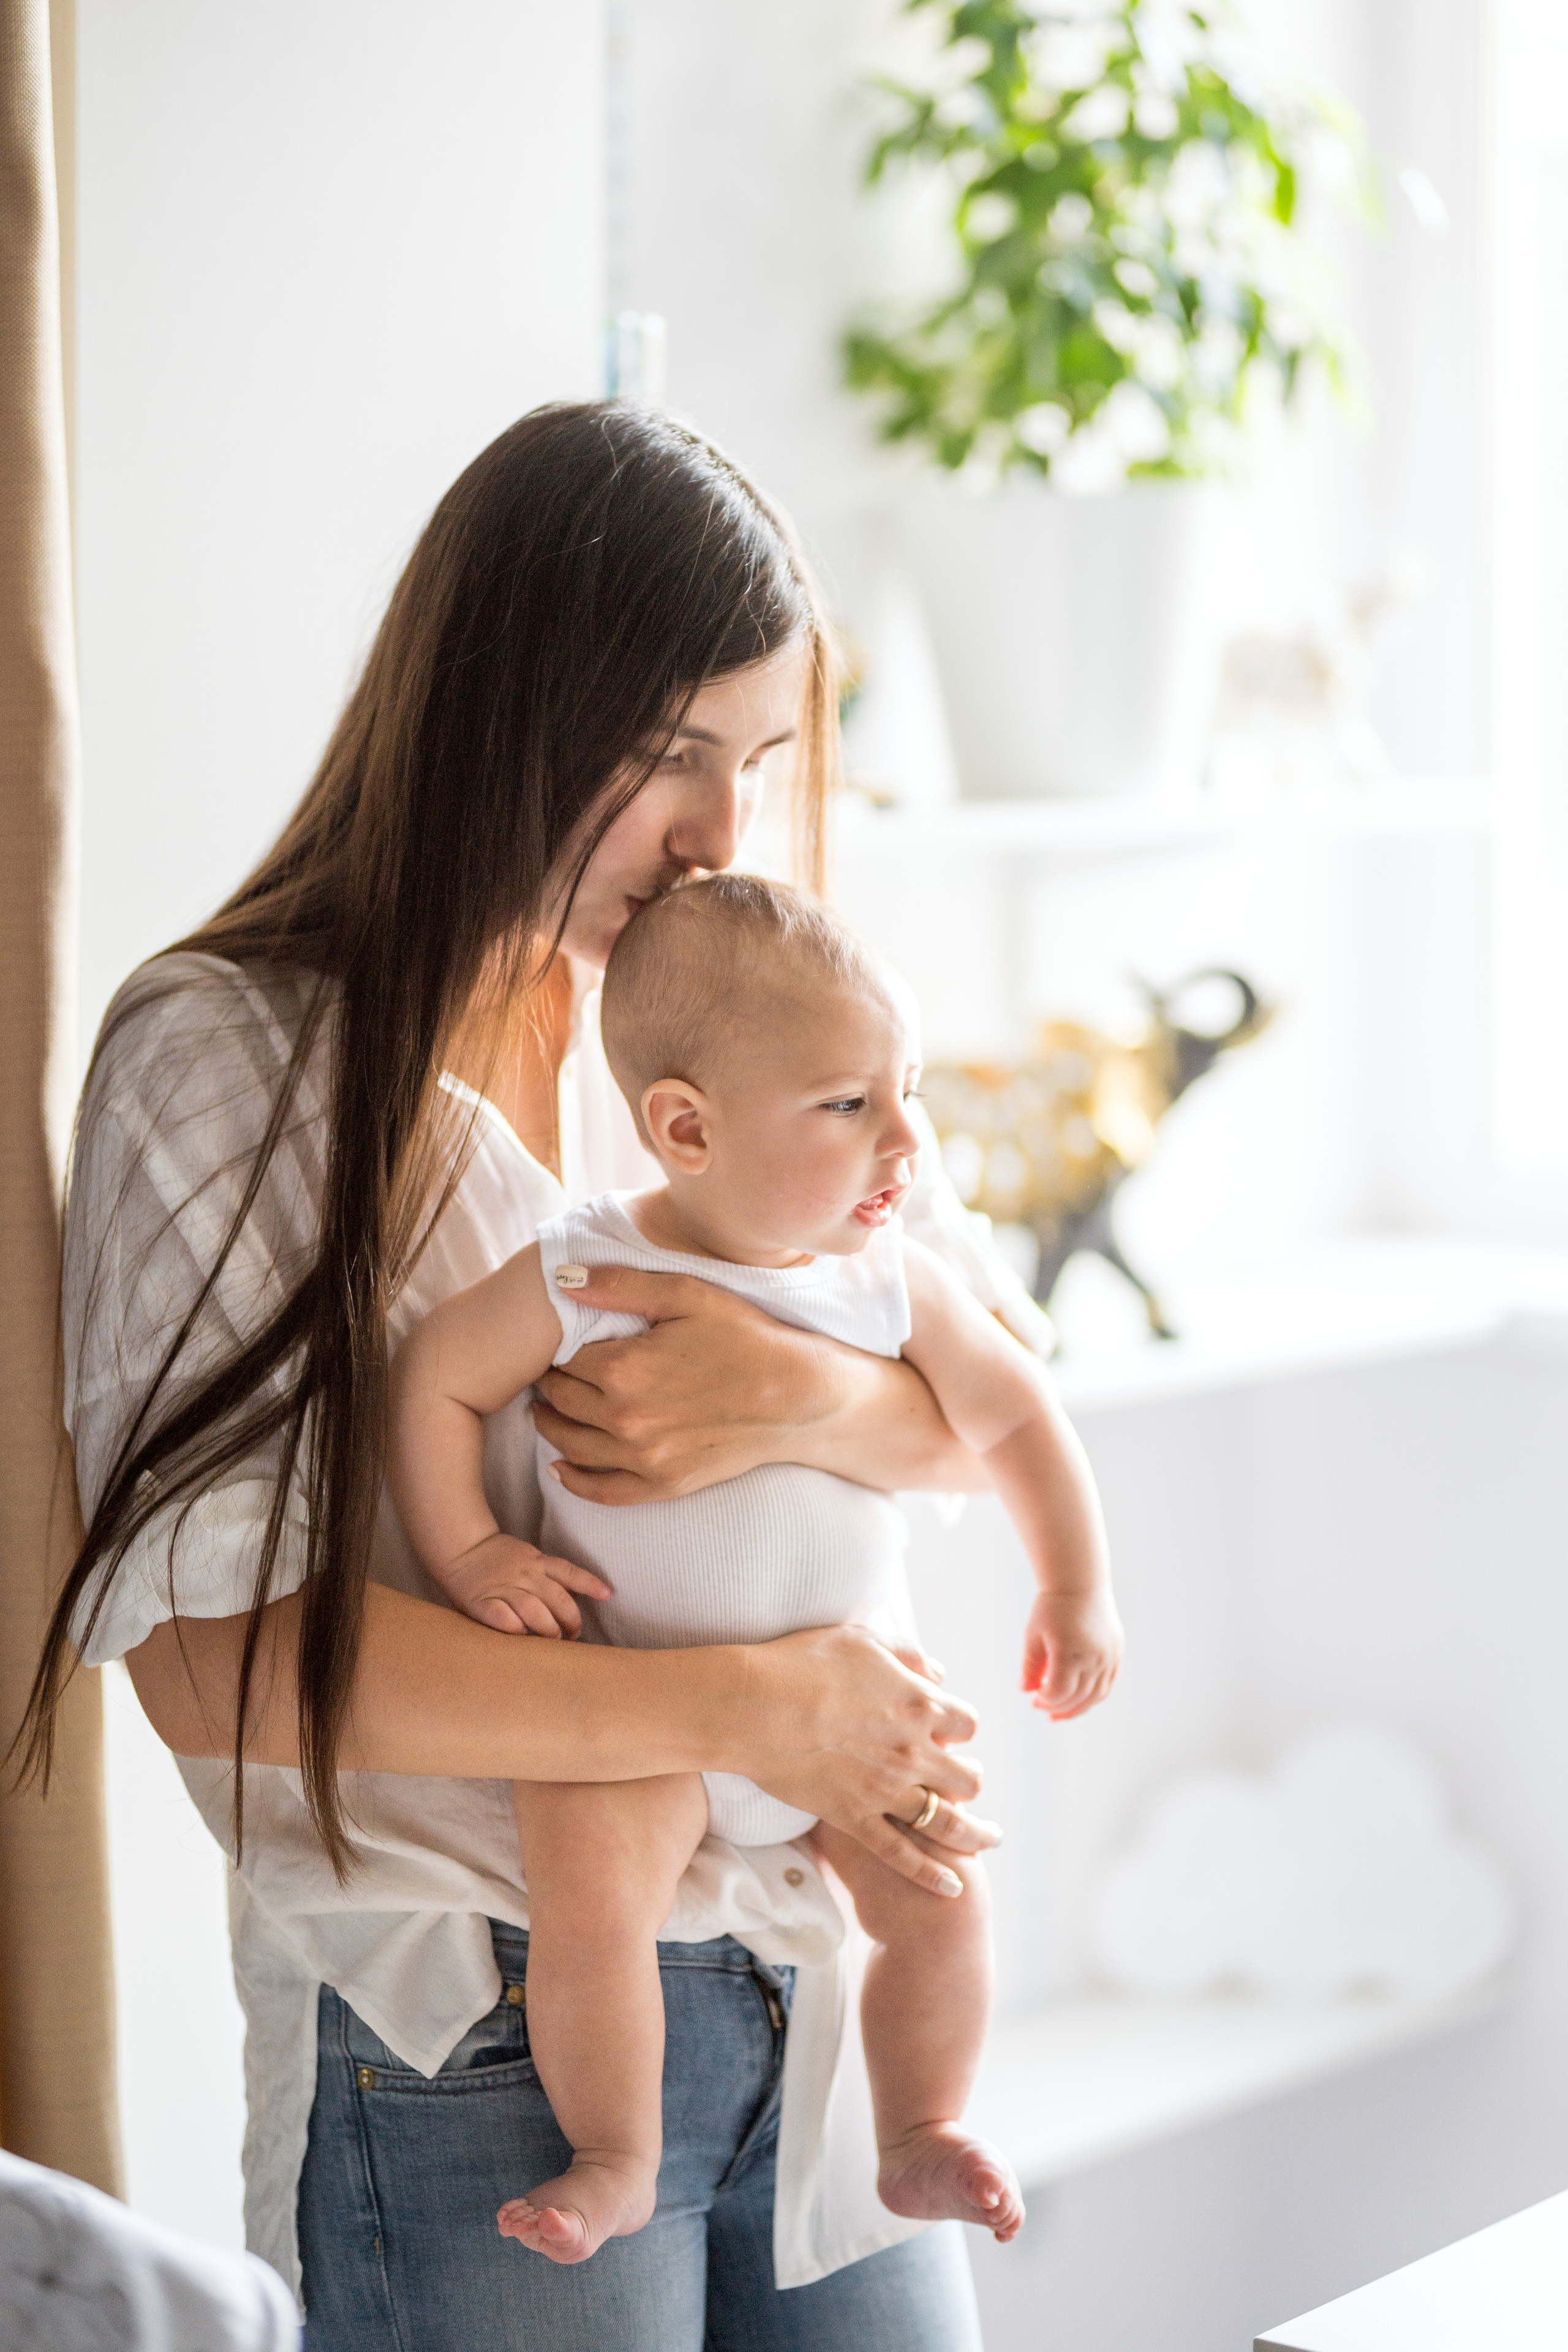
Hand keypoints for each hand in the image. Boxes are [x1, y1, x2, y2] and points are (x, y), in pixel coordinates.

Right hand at [436, 1533, 609, 1638]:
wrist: (460, 1548)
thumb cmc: (498, 1559)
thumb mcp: (528, 1556)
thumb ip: (547, 1573)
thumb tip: (575, 1593)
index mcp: (536, 1561)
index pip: (569, 1572)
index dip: (589, 1583)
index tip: (606, 1595)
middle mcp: (524, 1574)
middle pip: (556, 1598)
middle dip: (570, 1620)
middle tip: (573, 1635)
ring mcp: (503, 1587)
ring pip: (534, 1610)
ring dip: (548, 1629)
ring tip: (553, 1640)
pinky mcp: (482, 1602)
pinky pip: (503, 1618)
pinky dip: (516, 1629)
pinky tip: (523, 1636)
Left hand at [532, 1264, 845, 1501]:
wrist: (799, 1396)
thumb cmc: (746, 1337)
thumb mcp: (687, 1295)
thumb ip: (621, 1285)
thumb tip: (562, 1280)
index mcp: (624, 1368)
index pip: (563, 1360)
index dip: (557, 1350)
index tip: (558, 1344)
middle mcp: (625, 1418)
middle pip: (562, 1401)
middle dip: (549, 1385)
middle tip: (548, 1373)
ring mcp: (644, 1457)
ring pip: (571, 1446)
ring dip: (551, 1427)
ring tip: (546, 1410)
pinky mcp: (664, 1484)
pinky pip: (603, 1492)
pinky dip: (573, 1482)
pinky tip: (560, 1467)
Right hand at [734, 1623, 1001, 1895]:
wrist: (753, 1705)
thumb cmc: (801, 1663)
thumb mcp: (862, 1640)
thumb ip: (907, 1655)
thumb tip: (939, 1673)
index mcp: (918, 1704)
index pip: (966, 1722)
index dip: (960, 1726)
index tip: (949, 1729)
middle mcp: (912, 1750)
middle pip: (967, 1777)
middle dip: (969, 1777)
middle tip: (961, 1779)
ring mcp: (886, 1790)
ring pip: (948, 1821)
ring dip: (974, 1833)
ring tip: (988, 1839)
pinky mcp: (855, 1818)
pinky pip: (902, 1856)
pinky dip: (931, 1875)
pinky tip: (952, 1888)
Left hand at [1020, 1588, 1123, 1719]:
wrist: (1079, 1583)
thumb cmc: (1051, 1607)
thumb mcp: (1033, 1635)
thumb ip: (1029, 1666)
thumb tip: (1026, 1690)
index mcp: (1069, 1653)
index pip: (1058, 1693)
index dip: (1044, 1700)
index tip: (1033, 1698)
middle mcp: (1093, 1658)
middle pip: (1077, 1698)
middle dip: (1057, 1707)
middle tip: (1040, 1707)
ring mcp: (1108, 1656)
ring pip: (1096, 1696)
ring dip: (1077, 1708)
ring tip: (1059, 1713)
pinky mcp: (1116, 1652)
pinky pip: (1108, 1684)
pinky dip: (1094, 1696)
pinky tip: (1080, 1699)